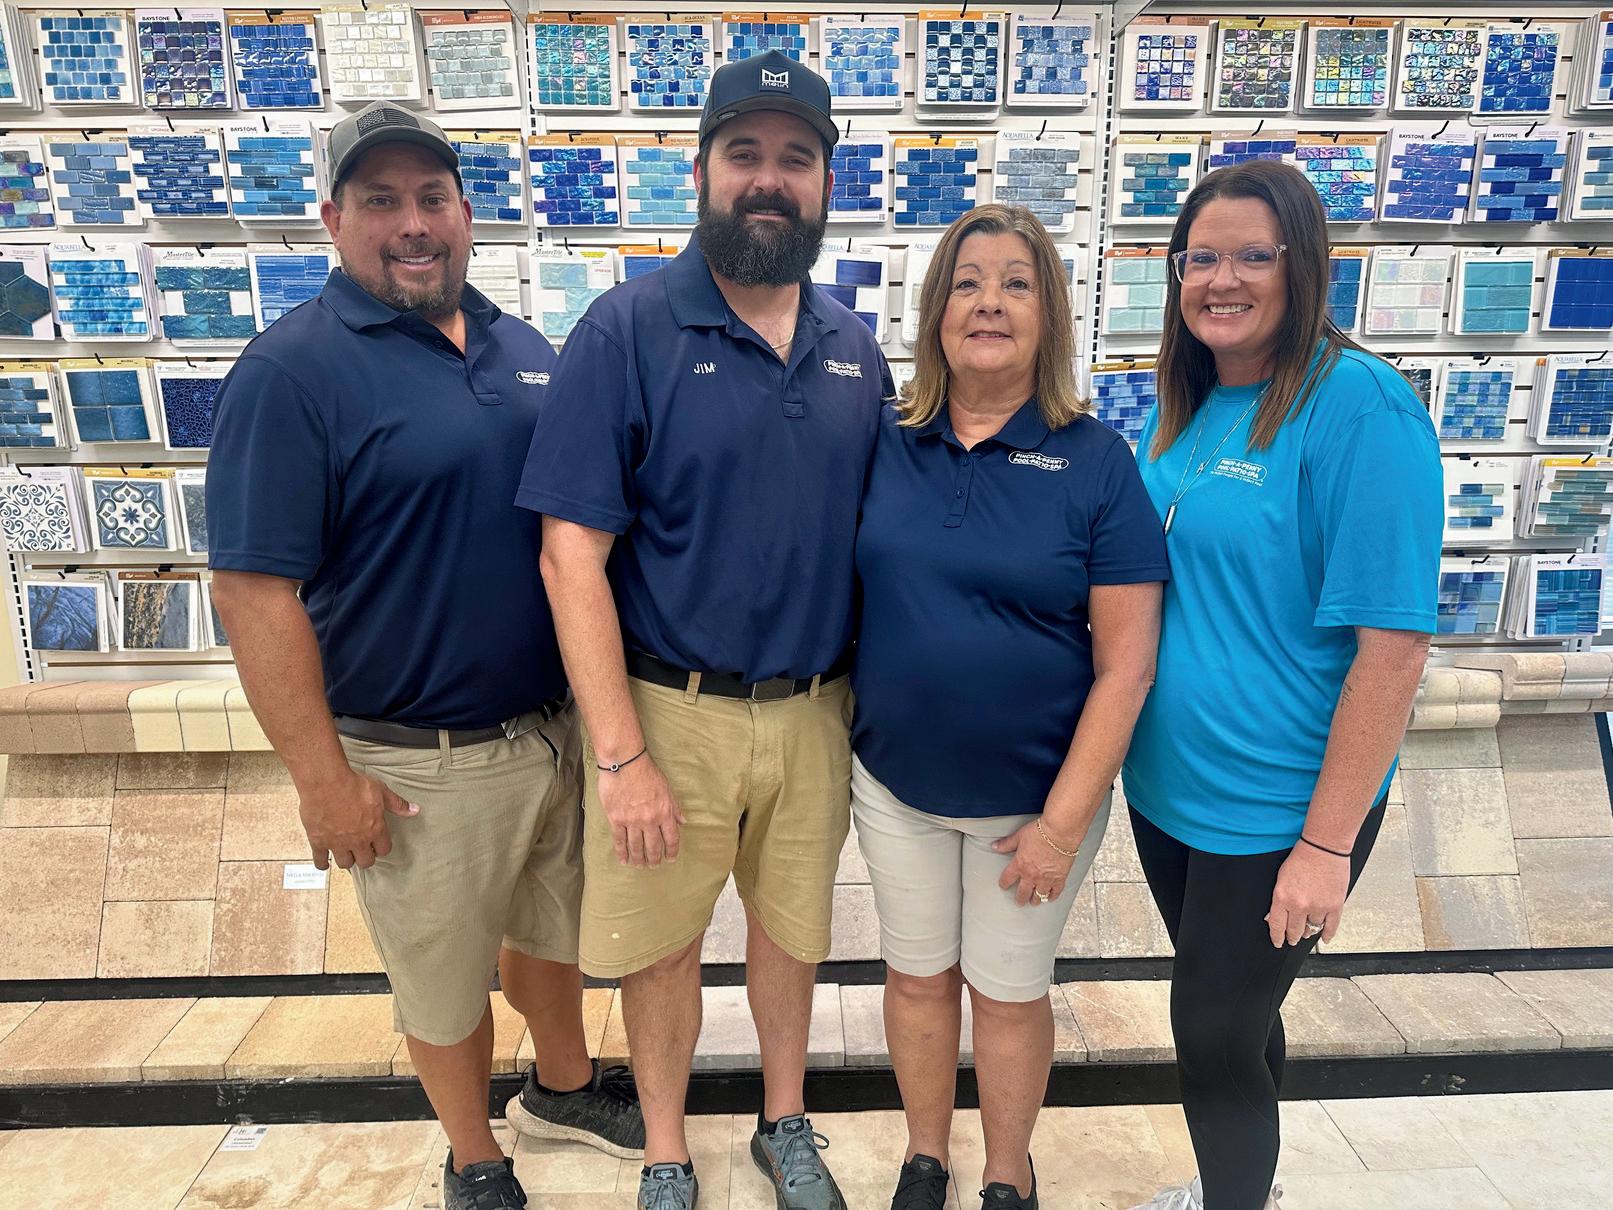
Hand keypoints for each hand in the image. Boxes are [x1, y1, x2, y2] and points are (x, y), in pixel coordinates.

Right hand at [299, 767, 416, 871]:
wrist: (327, 782)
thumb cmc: (353, 784)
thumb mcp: (381, 790)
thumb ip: (397, 804)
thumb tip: (414, 810)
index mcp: (375, 829)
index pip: (383, 850)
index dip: (381, 848)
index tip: (377, 846)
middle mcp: (357, 840)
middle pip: (365, 862)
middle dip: (365, 857)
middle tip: (362, 851)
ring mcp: (337, 843)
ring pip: (345, 863)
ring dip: (347, 859)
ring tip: (346, 853)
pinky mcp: (319, 841)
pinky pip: (320, 860)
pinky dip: (322, 863)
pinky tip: (324, 862)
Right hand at [596, 754, 685, 867]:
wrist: (624, 763)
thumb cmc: (647, 772)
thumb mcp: (667, 788)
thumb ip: (674, 807)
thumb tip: (683, 821)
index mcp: (664, 812)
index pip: (672, 838)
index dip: (672, 851)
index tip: (671, 859)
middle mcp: (650, 820)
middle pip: (654, 846)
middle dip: (654, 859)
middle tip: (654, 866)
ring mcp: (632, 821)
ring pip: (636, 847)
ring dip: (638, 859)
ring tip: (639, 865)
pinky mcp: (616, 819)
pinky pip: (620, 840)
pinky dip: (622, 852)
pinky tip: (623, 860)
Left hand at [993, 817, 1078, 906]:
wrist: (1059, 833)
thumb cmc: (1040, 832)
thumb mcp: (1019, 836)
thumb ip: (1007, 844)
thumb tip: (995, 846)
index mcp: (1020, 865)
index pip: (1007, 879)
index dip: (1004, 883)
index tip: (1004, 885)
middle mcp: (1032, 875)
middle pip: (1023, 893)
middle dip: (1020, 899)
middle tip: (1019, 902)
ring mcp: (1046, 879)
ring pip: (1039, 896)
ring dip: (1035, 900)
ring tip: (1034, 902)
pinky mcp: (1060, 878)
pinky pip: (1055, 892)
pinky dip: (1052, 896)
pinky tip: (1050, 898)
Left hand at [1265, 841, 1349, 947]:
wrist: (1323, 848)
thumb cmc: (1302, 858)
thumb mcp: (1281, 878)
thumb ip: (1278, 899)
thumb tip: (1274, 917)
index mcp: (1282, 897)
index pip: (1277, 925)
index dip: (1277, 937)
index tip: (1278, 942)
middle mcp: (1299, 905)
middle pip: (1294, 931)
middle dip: (1292, 937)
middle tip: (1292, 940)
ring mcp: (1318, 907)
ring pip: (1312, 929)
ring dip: (1310, 931)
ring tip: (1308, 931)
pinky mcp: (1335, 906)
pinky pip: (1331, 927)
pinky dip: (1327, 934)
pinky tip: (1324, 938)